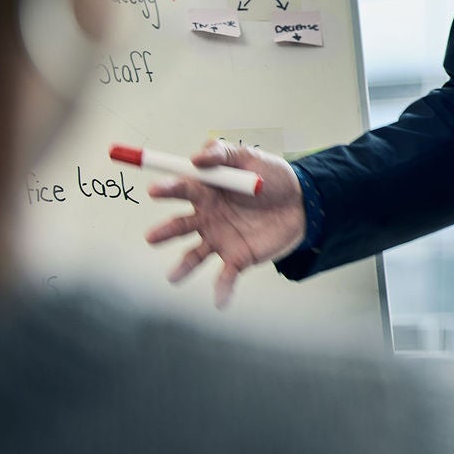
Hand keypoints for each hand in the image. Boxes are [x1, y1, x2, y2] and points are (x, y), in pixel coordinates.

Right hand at [144, 139, 306, 307]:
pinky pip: (226, 276)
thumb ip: (222, 153)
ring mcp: (220, 239)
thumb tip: (196, 158)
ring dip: (183, 266)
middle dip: (166, 231)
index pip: (181, 189)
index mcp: (206, 191)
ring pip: (195, 255)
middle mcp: (206, 217)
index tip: (154, 190)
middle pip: (181, 225)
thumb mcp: (249, 157)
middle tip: (152, 237)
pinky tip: (220, 301)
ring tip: (173, 275)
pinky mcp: (237, 259)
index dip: (167, 189)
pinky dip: (222, 289)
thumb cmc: (270, 178)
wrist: (301, 203)